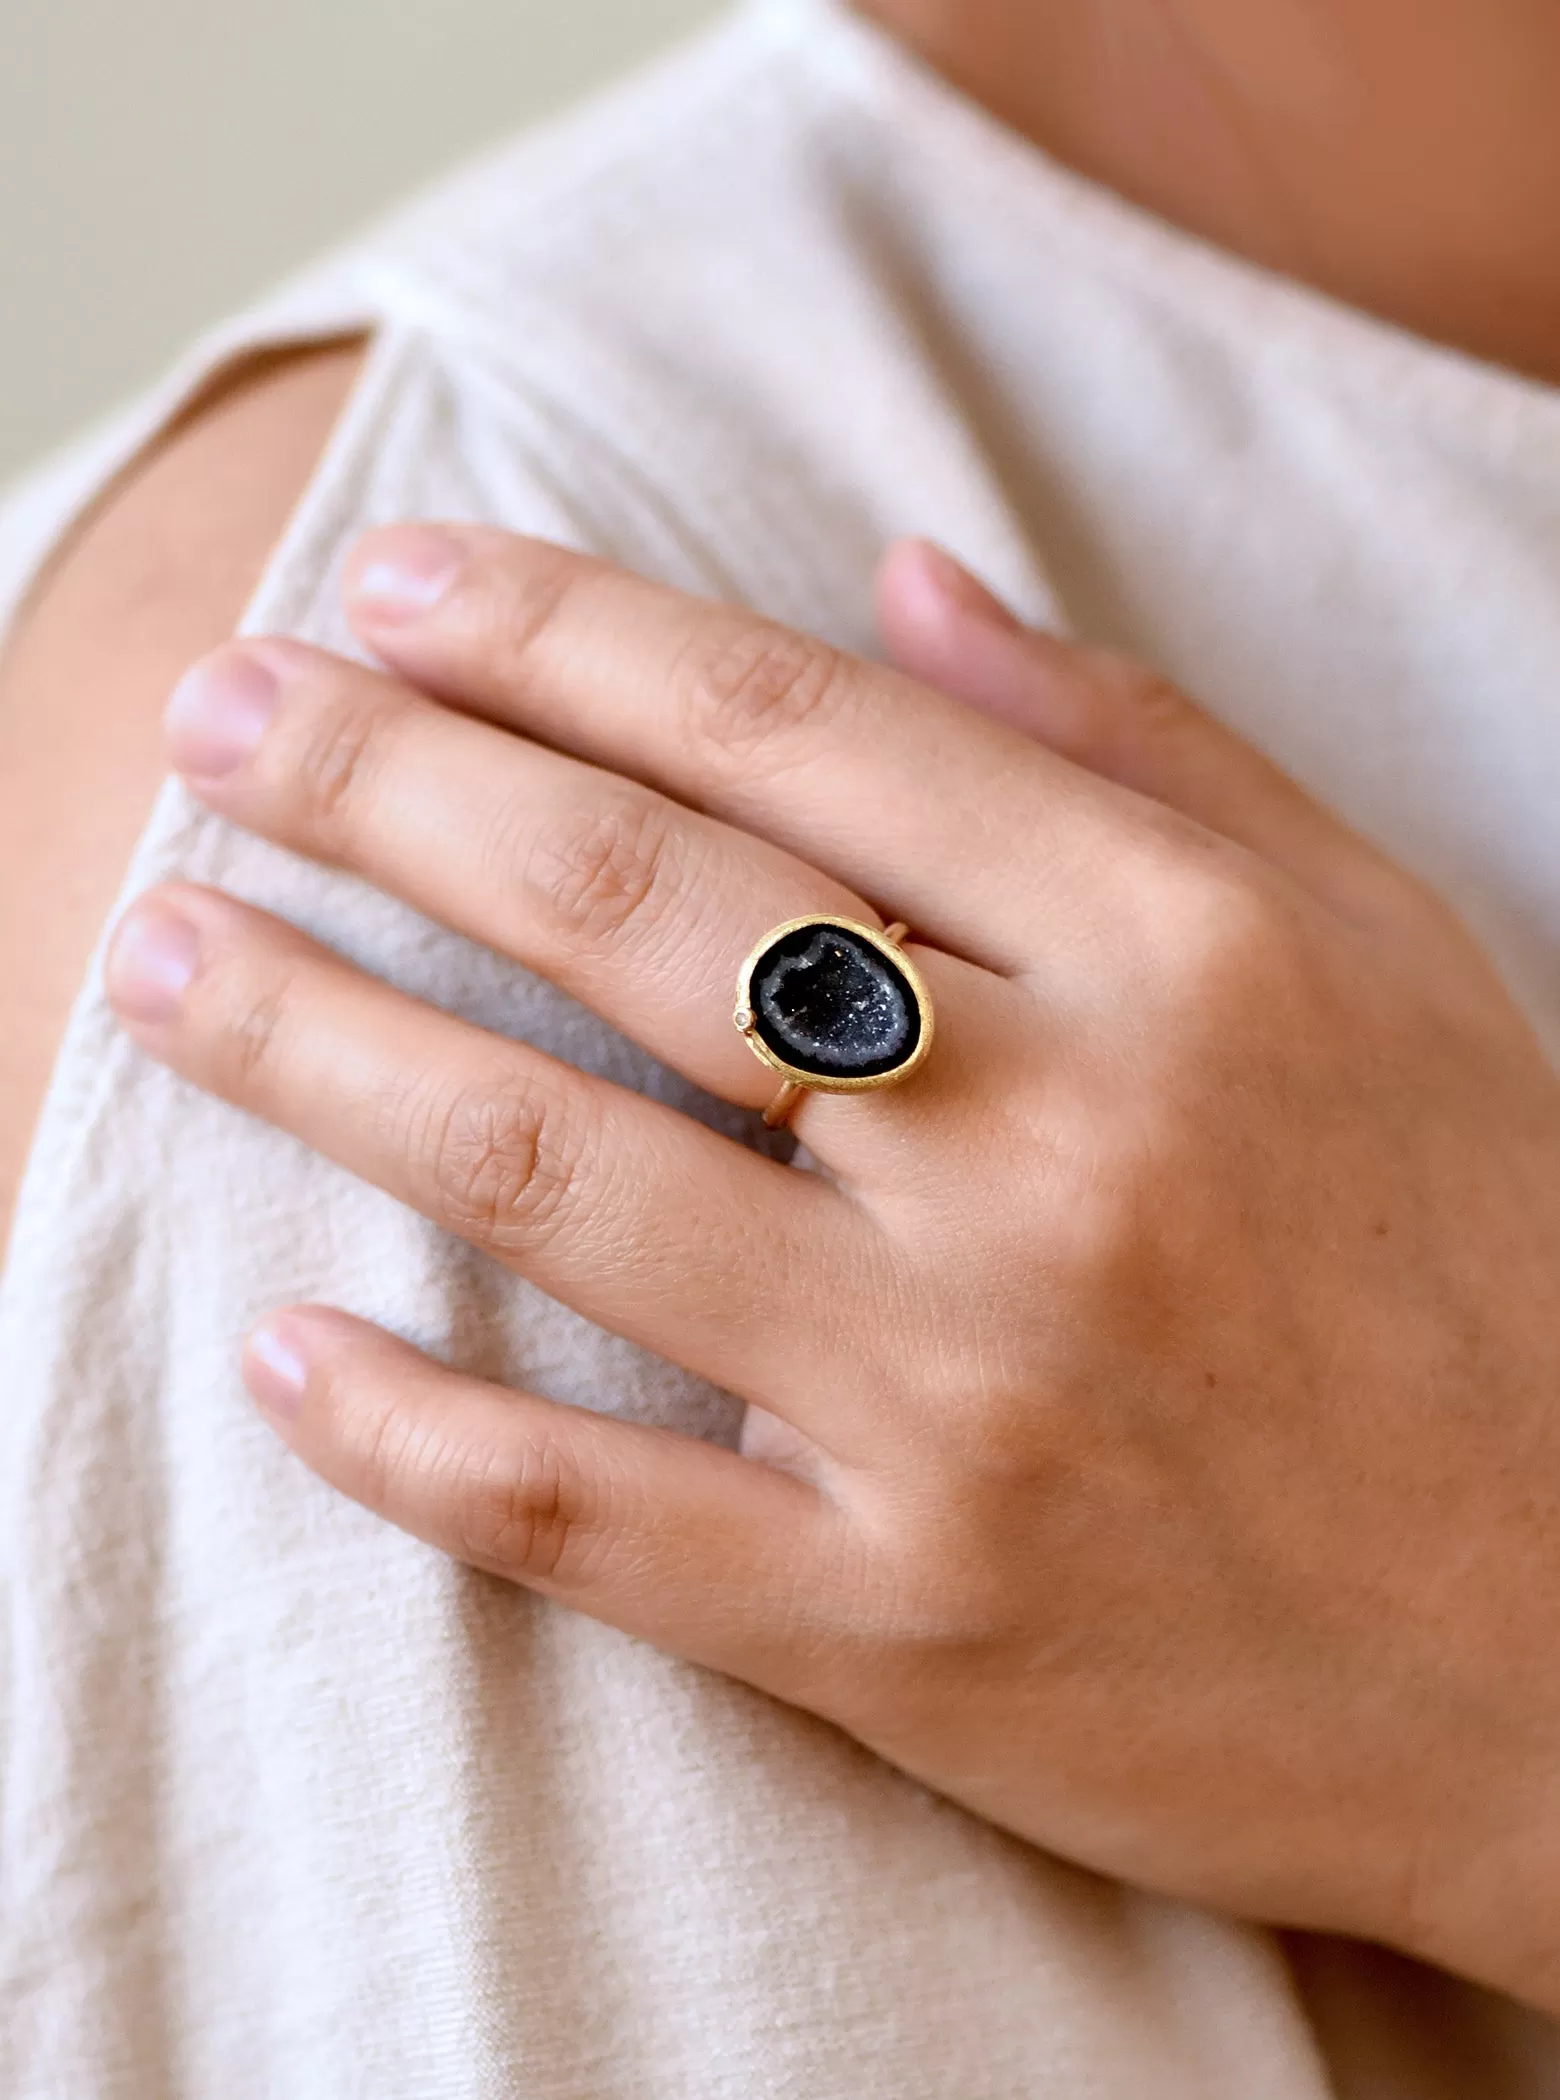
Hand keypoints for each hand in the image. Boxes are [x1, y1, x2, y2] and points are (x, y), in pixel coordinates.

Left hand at [105, 528, 1559, 2008]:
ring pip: (562, 1178)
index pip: (792, 734)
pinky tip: (281, 1351)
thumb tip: (890, 576)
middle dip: (381, 784)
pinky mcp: (904, 1622)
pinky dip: (411, 1436)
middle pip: (636, 914)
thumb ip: (1130, 747)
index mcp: (1181, 957)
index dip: (558, 633)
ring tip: (159, 950)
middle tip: (217, 713)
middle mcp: (1059, 1154)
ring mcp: (967, 1399)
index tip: (389, 584)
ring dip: (319, 1044)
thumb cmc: (1492, 1262)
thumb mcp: (1370, 952)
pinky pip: (596, 1517)